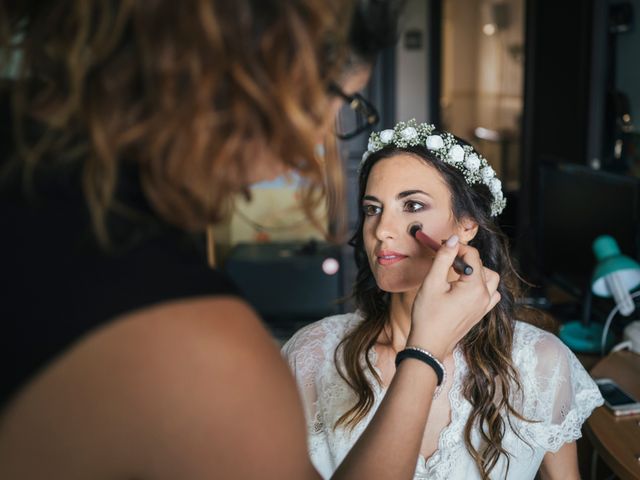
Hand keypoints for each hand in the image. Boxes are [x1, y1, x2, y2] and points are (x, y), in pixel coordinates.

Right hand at [407, 235, 500, 358]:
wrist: (429, 345)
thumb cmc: (428, 316)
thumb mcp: (432, 283)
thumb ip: (444, 258)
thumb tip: (453, 240)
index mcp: (475, 287)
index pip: (473, 256)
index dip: (458, 248)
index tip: (443, 247)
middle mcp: (484, 296)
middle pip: (482, 266)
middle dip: (465, 259)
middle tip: (446, 261)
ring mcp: (484, 307)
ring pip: (490, 279)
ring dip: (476, 272)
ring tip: (457, 273)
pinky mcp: (480, 314)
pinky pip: (490, 294)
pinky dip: (481, 286)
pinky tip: (465, 288)